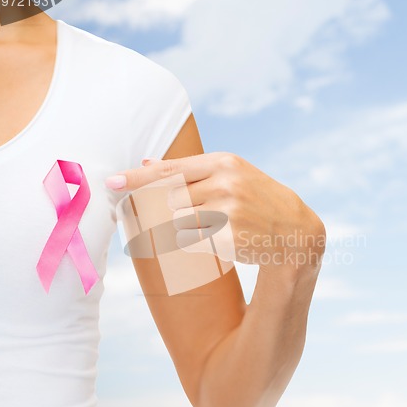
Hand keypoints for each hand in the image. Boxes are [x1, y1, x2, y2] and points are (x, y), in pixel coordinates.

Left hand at [105, 152, 324, 267]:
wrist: (295, 230)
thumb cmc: (258, 198)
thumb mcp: (233, 173)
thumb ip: (190, 169)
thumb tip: (148, 162)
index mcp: (224, 162)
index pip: (169, 170)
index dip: (137, 178)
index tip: (111, 182)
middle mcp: (225, 184)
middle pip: (169, 199)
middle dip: (162, 208)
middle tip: (174, 212)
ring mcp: (229, 212)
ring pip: (178, 223)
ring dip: (181, 227)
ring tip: (209, 226)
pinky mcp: (230, 239)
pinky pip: (193, 244)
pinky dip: (195, 243)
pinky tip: (218, 238)